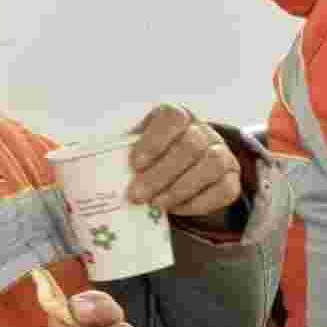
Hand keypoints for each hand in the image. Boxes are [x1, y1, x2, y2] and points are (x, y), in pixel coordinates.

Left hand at [127, 105, 246, 225]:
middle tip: (138, 196)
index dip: (155, 140)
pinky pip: (224, 189)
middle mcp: (204, 131)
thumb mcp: (136, 149)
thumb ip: (120, 155)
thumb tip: (94, 173)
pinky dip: (198, 202)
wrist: (183, 173)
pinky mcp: (232, 178)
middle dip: (162, 174)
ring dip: (181, 188)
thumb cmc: (153, 160)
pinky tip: (176, 209)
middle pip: (191, 145)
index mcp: (178, 117)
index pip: (173, 118)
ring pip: (212, 165)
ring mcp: (222, 153)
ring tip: (156, 204)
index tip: (135, 164)